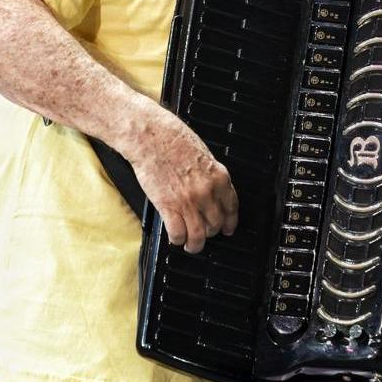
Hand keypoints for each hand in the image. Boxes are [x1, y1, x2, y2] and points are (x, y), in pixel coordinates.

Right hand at [125, 105, 237, 253]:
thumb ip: (210, 175)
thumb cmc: (172, 138)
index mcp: (218, 176)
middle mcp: (206, 191)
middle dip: (211, 232)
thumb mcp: (203, 154)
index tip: (227, 227)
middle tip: (205, 232)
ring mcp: (188, 201)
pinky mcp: (168, 206)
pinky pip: (178, 233)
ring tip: (191, 244)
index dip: (230, 222)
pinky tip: (176, 237)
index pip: (231, 207)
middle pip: (216, 224)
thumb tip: (213, 192)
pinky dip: (177, 239)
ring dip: (195, 244)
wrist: (150, 136)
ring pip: (199, 236)